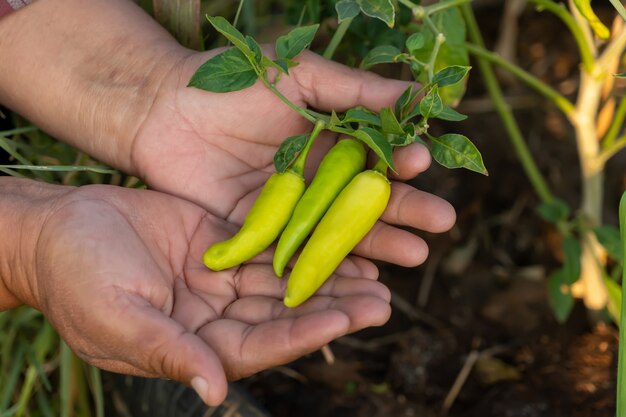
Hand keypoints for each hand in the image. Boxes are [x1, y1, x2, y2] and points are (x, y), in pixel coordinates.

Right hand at [30, 183, 390, 404]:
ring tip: (377, 270)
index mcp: (197, 345)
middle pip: (285, 315)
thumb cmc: (76, 278)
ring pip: (286, 280)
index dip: (302, 332)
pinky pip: (271, 244)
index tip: (344, 317)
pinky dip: (303, 242)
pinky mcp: (224, 244)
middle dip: (333, 307)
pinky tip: (336, 235)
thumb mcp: (117, 318)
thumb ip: (168, 351)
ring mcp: (223, 280)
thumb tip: (215, 392)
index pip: (261, 346)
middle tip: (381, 300)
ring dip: (328, 275)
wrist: (59, 229)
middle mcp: (218, 317)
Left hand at [132, 50, 455, 268]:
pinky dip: (330, 265)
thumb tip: (420, 92)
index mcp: (331, 141)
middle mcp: (317, 180)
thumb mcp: (299, 76)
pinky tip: (364, 276)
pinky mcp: (263, 233)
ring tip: (415, 255)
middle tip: (442, 222)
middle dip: (404, 210)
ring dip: (378, 244)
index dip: (400, 161)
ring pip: (340, 231)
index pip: (376, 157)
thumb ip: (355, 90)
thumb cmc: (233, 82)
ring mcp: (292, 210)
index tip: (421, 164)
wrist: (163, 109)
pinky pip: (300, 252)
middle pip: (367, 200)